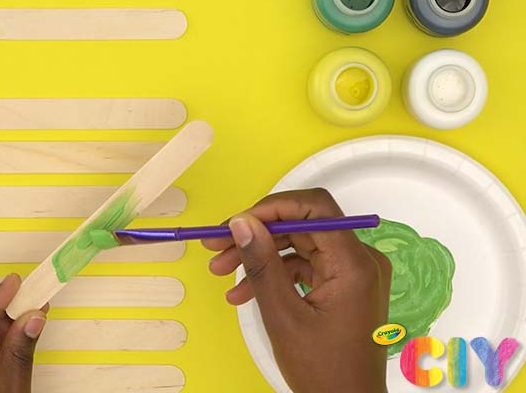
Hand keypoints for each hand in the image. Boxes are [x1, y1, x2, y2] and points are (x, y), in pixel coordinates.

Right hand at [204, 189, 391, 392]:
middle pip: (303, 224)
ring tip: (221, 271)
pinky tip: (242, 292)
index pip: (315, 208)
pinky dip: (274, 274)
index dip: (272, 207)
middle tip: (217, 246)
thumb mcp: (282, 315)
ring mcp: (352, 271)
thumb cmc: (321, 369)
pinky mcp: (342, 283)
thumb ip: (261, 264)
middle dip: (258, 233)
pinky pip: (304, 265)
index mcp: (353, 263)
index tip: (236, 222)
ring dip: (260, 255)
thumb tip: (241, 222)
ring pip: (298, 243)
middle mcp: (359, 259)